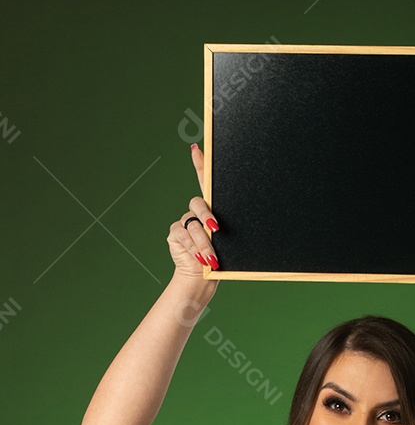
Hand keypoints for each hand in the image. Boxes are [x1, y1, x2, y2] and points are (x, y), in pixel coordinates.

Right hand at [166, 144, 220, 279]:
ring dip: (203, 243)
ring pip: (193, 224)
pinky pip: (183, 235)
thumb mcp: (228, 242)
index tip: (196, 149)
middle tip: (216, 229)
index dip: (200, 164)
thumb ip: (225, 230)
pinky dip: (193, 248)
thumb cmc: (221, 258)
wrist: (203, 276)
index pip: (205, 182)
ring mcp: (185, 222)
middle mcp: (197, 212)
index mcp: (213, 210)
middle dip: (207, 216)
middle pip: (198, 204)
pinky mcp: (175, 233)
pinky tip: (199, 258)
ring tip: (211, 259)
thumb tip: (227, 228)